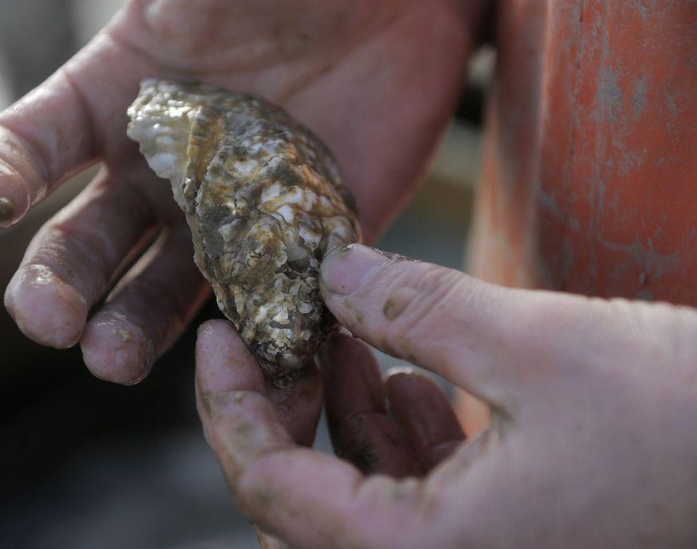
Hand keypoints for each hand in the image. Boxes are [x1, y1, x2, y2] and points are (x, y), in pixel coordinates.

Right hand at [0, 0, 488, 383]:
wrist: (400, 8)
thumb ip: (167, 7)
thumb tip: (140, 10)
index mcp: (118, 102)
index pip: (34, 145)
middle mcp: (161, 174)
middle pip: (88, 242)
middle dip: (60, 282)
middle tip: (50, 319)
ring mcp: (227, 221)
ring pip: (162, 291)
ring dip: (129, 330)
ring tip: (112, 360)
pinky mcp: (293, 250)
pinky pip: (262, 305)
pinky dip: (246, 339)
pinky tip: (230, 362)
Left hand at [196, 244, 696, 548]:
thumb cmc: (685, 422)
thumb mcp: (536, 346)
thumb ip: (414, 308)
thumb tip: (330, 270)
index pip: (270, 488)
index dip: (228, 407)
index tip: (216, 337)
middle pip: (299, 508)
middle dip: (279, 416)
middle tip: (278, 339)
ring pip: (357, 500)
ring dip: (339, 416)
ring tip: (340, 337)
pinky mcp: (506, 537)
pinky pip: (415, 498)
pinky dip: (395, 435)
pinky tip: (408, 375)